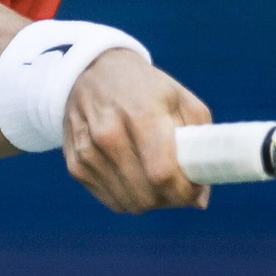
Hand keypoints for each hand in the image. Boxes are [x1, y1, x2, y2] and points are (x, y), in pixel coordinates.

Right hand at [62, 49, 211, 212]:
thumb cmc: (145, 88)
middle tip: (178, 185)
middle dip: (170, 198)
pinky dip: (129, 196)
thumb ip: (200, 143)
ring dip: (150, 200)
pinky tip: (135, 175)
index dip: (184, 191)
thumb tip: (200, 198)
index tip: (195, 190)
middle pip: (146, 195)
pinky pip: (111, 201)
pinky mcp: (75, 164)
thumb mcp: (180, 99)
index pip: (162, 173)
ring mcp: (88, 151)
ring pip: (129, 204)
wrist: (93, 72)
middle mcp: (108, 134)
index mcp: (141, 114)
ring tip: (156, 178)